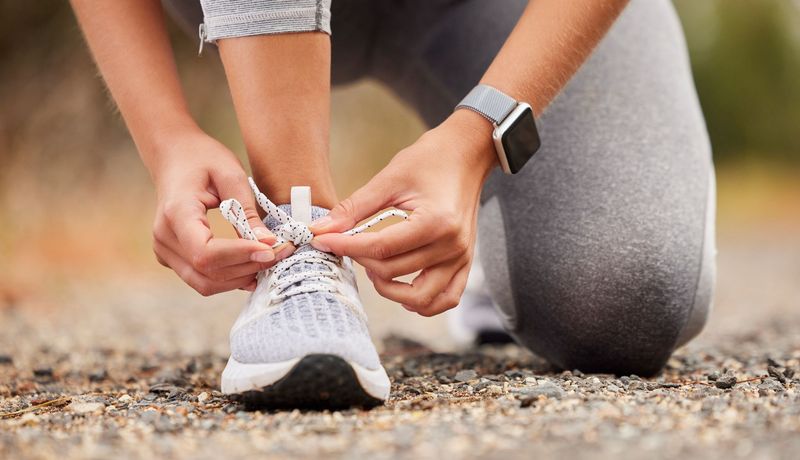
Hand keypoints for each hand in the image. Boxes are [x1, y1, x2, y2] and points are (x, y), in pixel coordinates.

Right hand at [149, 130, 280, 295]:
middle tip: (280, 253)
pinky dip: (229, 277)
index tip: (270, 249)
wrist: (174, 156)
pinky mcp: (172, 258)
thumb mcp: (231, 175)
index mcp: (176, 213)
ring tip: (268, 259)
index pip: (206, 252)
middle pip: (207, 273)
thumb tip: (268, 243)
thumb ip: (248, 212)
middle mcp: (164, 237)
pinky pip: (202, 278)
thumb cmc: (202, 158)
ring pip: (205, 283)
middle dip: (247, 268)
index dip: (240, 256)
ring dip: (240, 277)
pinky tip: (251, 264)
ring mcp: (164, 251)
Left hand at [310, 111, 496, 315]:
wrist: (466, 154)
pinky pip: (446, 298)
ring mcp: (461, 258)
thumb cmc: (430, 160)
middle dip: (361, 261)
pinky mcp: (465, 262)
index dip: (346, 247)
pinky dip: (422, 302)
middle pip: (394, 271)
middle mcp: (452, 246)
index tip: (323, 241)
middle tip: (346, 245)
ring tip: (373, 267)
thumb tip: (321, 229)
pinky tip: (402, 287)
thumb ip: (354, 208)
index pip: (381, 248)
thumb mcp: (389, 179)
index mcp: (435, 222)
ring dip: (389, 289)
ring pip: (420, 297)